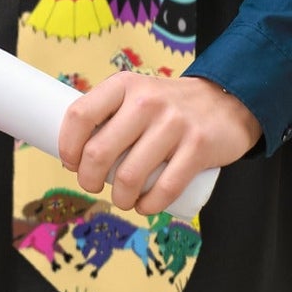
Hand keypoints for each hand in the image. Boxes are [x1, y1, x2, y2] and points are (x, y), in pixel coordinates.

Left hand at [57, 73, 261, 215]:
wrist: (224, 101)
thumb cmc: (167, 105)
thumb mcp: (136, 93)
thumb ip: (110, 112)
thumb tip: (76, 149)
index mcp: (124, 85)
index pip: (80, 115)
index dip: (67, 145)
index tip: (70, 162)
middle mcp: (145, 101)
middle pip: (99, 151)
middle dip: (88, 179)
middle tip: (92, 185)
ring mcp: (173, 124)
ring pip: (129, 176)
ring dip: (119, 198)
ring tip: (121, 199)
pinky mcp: (198, 147)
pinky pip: (165, 189)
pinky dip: (148, 206)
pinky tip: (143, 207)